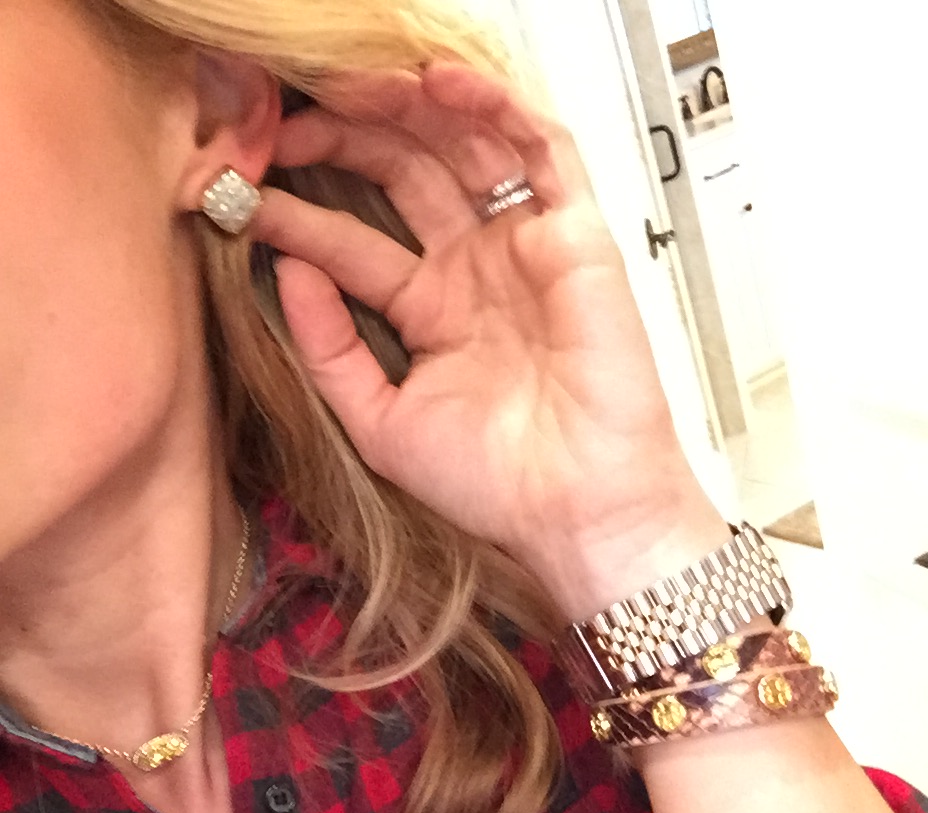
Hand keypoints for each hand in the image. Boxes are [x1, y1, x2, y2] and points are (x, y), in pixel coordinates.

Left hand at [254, 63, 720, 616]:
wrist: (575, 510)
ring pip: (467, 145)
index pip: (356, 241)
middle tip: (287, 120)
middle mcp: (477, 270)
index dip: (300, 213)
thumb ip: (328, 349)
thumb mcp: (381, 422)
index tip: (244, 194)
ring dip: (411, 105)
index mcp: (433, 313)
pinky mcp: (578, 236)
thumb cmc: (495, 484)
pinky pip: (541, 149)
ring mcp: (526, 247)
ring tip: (352, 83)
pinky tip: (439, 83)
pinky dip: (496, 105)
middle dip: (347, 137)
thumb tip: (285, 271)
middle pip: (408, 173)